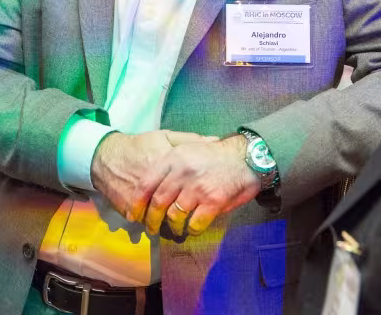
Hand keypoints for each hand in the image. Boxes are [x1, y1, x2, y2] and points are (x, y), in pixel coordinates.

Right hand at [90, 130, 216, 222]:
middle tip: (195, 219)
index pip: (190, 186)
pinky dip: (153, 224)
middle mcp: (155, 184)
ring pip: (162, 219)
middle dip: (186, 215)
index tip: (208, 199)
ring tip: (177, 228)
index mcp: (167, 165)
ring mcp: (142, 200)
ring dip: (170, 224)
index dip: (200, 195)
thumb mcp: (164, 137)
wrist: (106, 158)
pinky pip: (146, 222)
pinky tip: (160, 224)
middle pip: (177, 207)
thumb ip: (190, 139)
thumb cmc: (139, 147)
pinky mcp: (130, 210)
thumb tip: (215, 140)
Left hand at [141, 135, 262, 237]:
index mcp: (173, 158)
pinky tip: (192, 229)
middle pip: (158, 203)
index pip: (147, 184)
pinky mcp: (213, 201)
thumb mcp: (187, 149)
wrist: (246, 158)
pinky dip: (191, 230)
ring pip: (174, 216)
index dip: (137, 203)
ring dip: (172, 228)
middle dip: (151, 220)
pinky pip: (195, 224)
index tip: (133, 215)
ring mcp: (198, 187)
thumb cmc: (214, 156)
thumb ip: (168, 166)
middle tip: (151, 229)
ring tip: (174, 231)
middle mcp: (182, 172)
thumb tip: (150, 189)